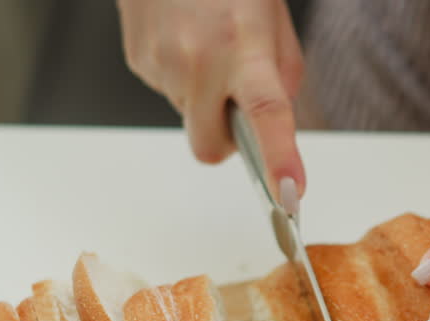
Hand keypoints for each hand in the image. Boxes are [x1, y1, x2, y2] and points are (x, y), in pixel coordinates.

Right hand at [118, 0, 304, 197]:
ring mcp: (161, 65)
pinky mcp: (138, 62)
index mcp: (243, 46)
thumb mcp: (272, 18)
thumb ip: (282, 74)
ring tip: (208, 46)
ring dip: (205, 98)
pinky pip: (170, 93)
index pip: (265, 114)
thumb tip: (276, 118)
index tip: (290, 193)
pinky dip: (184, 78)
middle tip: (237, 103)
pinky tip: (185, 39)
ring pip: (190, 117)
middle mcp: (198, 60)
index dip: (279, 158)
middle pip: (210, 147)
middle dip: (226, 141)